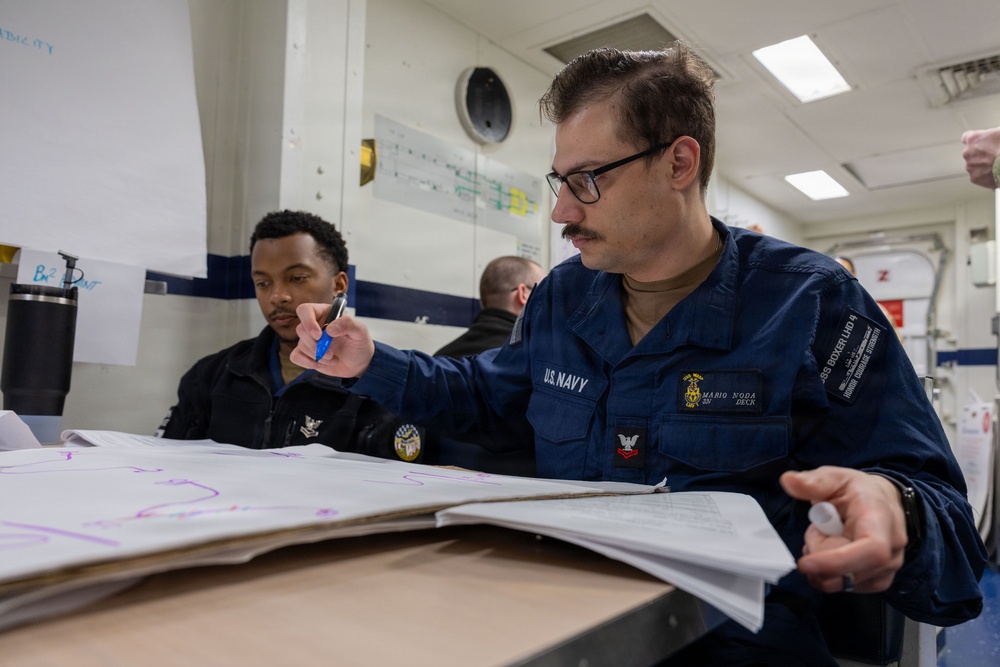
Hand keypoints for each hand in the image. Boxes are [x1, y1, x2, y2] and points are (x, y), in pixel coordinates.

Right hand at [290, 303, 375, 377]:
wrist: (359, 363)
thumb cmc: (359, 343)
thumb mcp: (360, 331)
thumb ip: (348, 324)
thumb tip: (329, 329)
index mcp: (325, 313)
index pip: (305, 310)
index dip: (308, 322)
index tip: (319, 335)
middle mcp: (314, 324)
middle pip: (300, 329)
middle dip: (315, 345)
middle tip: (331, 353)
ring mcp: (309, 339)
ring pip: (300, 345)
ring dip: (317, 355)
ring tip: (332, 358)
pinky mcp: (306, 353)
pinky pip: (295, 356)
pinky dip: (308, 362)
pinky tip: (322, 364)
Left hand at [780, 466, 907, 593]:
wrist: (883, 503)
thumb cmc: (859, 491)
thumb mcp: (834, 477)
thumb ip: (812, 481)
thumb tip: (788, 480)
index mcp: (881, 520)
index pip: (871, 550)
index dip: (837, 562)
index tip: (805, 563)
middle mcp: (892, 549)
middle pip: (849, 572)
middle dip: (819, 557)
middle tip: (816, 530)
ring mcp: (888, 568)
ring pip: (843, 582)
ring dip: (823, 565)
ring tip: (827, 538)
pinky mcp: (879, 581)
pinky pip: (845, 587)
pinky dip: (830, 574)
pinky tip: (831, 553)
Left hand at [961, 127, 999, 187]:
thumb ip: (993, 133)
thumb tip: (995, 135)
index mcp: (973, 139)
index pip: (965, 137)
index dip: (974, 140)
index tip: (978, 142)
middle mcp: (967, 152)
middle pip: (970, 153)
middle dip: (980, 154)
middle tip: (993, 155)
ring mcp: (970, 166)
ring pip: (974, 165)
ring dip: (982, 165)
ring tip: (996, 165)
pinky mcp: (974, 178)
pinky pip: (978, 176)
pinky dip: (985, 175)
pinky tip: (995, 173)